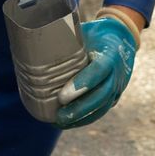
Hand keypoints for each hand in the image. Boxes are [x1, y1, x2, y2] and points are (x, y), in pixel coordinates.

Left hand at [56, 12, 138, 128]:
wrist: (121, 39)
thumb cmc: (94, 34)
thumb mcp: (83, 31)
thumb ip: (64, 38)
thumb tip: (33, 40)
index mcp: (110, 53)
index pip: (99, 70)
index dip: (82, 84)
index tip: (62, 96)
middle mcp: (117, 72)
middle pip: (102, 94)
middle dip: (80, 107)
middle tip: (59, 115)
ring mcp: (118, 86)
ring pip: (102, 106)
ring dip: (81, 117)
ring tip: (60, 122)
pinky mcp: (114, 96)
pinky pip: (101, 111)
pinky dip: (85, 119)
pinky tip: (68, 123)